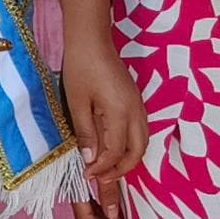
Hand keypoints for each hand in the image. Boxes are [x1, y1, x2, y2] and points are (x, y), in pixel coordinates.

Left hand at [64, 28, 145, 191]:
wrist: (92, 40)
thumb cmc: (81, 68)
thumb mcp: (77, 104)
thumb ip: (86, 133)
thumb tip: (90, 160)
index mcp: (120, 112)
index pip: (116, 152)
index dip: (102, 168)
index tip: (87, 175)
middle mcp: (135, 111)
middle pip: (137, 152)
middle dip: (121, 170)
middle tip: (100, 178)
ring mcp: (138, 105)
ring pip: (142, 142)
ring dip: (127, 158)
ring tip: (107, 168)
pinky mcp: (135, 101)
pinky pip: (140, 130)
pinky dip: (130, 145)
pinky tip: (113, 148)